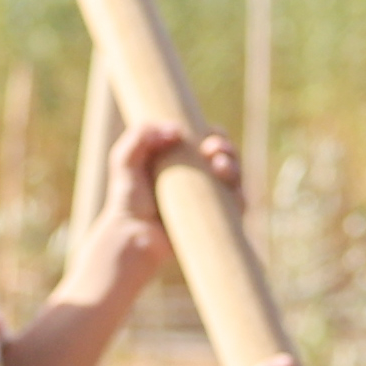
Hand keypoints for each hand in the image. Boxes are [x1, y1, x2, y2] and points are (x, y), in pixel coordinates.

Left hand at [63, 121, 237, 308]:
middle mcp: (201, 180)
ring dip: (234, 167)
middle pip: (226, 157)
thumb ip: (140, 135)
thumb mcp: (125, 160)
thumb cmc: (127, 199)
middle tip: (213, 149)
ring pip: (235, 179)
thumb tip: (176, 130)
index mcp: (185, 161)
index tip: (207, 134)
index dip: (214, 134)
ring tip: (220, 165)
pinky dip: (240, 194)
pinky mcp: (216, 222)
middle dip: (227, 148)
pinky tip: (231, 188)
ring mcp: (210, 201)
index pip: (208, 142)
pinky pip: (238, 207)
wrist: (132, 235)